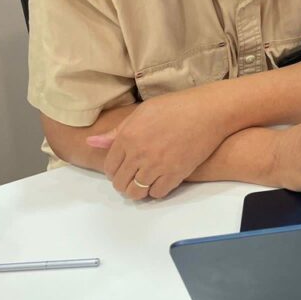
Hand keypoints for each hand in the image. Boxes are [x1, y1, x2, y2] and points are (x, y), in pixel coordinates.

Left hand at [85, 87, 229, 199]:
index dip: (114, 171)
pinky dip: (156, 191)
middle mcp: (139, 153)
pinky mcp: (176, 173)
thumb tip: (91, 142)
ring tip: (144, 184)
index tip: (121, 169)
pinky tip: (161, 181)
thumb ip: (117, 131)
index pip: (109, 166)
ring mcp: (157, 165)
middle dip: (123, 183)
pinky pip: (157, 193)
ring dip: (138, 191)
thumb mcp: (142, 112)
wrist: (209, 111)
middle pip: (120, 182)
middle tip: (132, 178)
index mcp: (128, 136)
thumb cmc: (176, 106)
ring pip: (136, 192)